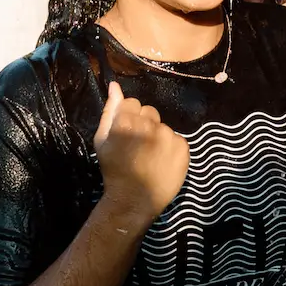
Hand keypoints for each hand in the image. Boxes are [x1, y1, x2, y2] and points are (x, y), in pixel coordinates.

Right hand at [92, 81, 189, 221]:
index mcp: (126, 121)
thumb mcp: (102, 140)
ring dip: (157, 136)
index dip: (128, 118)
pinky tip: (162, 161)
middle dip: (143, 124)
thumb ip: (109, 111)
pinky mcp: (183, 147)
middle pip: (149, 112)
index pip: (131, 103)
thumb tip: (114, 85)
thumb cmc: (114, 170)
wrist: (134, 200)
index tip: (126, 133)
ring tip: (150, 156)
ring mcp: (168, 135)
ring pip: (162, 126)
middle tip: (138, 146)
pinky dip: (170, 147)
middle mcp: (149, 124)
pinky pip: (176, 139)